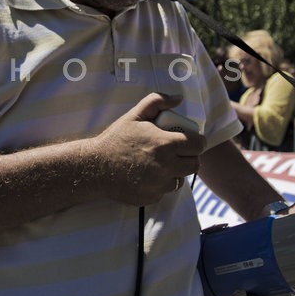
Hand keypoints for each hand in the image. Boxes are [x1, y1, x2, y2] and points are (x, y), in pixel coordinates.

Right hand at [86, 93, 205, 205]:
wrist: (95, 167)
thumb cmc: (116, 139)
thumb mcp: (135, 114)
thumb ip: (157, 101)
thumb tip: (179, 98)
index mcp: (165, 144)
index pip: (198, 145)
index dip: (197, 141)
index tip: (189, 140)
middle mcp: (165, 167)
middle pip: (194, 165)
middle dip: (189, 157)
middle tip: (177, 152)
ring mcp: (159, 185)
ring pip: (181, 179)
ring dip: (176, 172)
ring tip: (162, 163)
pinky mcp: (152, 197)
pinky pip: (165, 190)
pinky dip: (161, 184)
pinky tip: (148, 175)